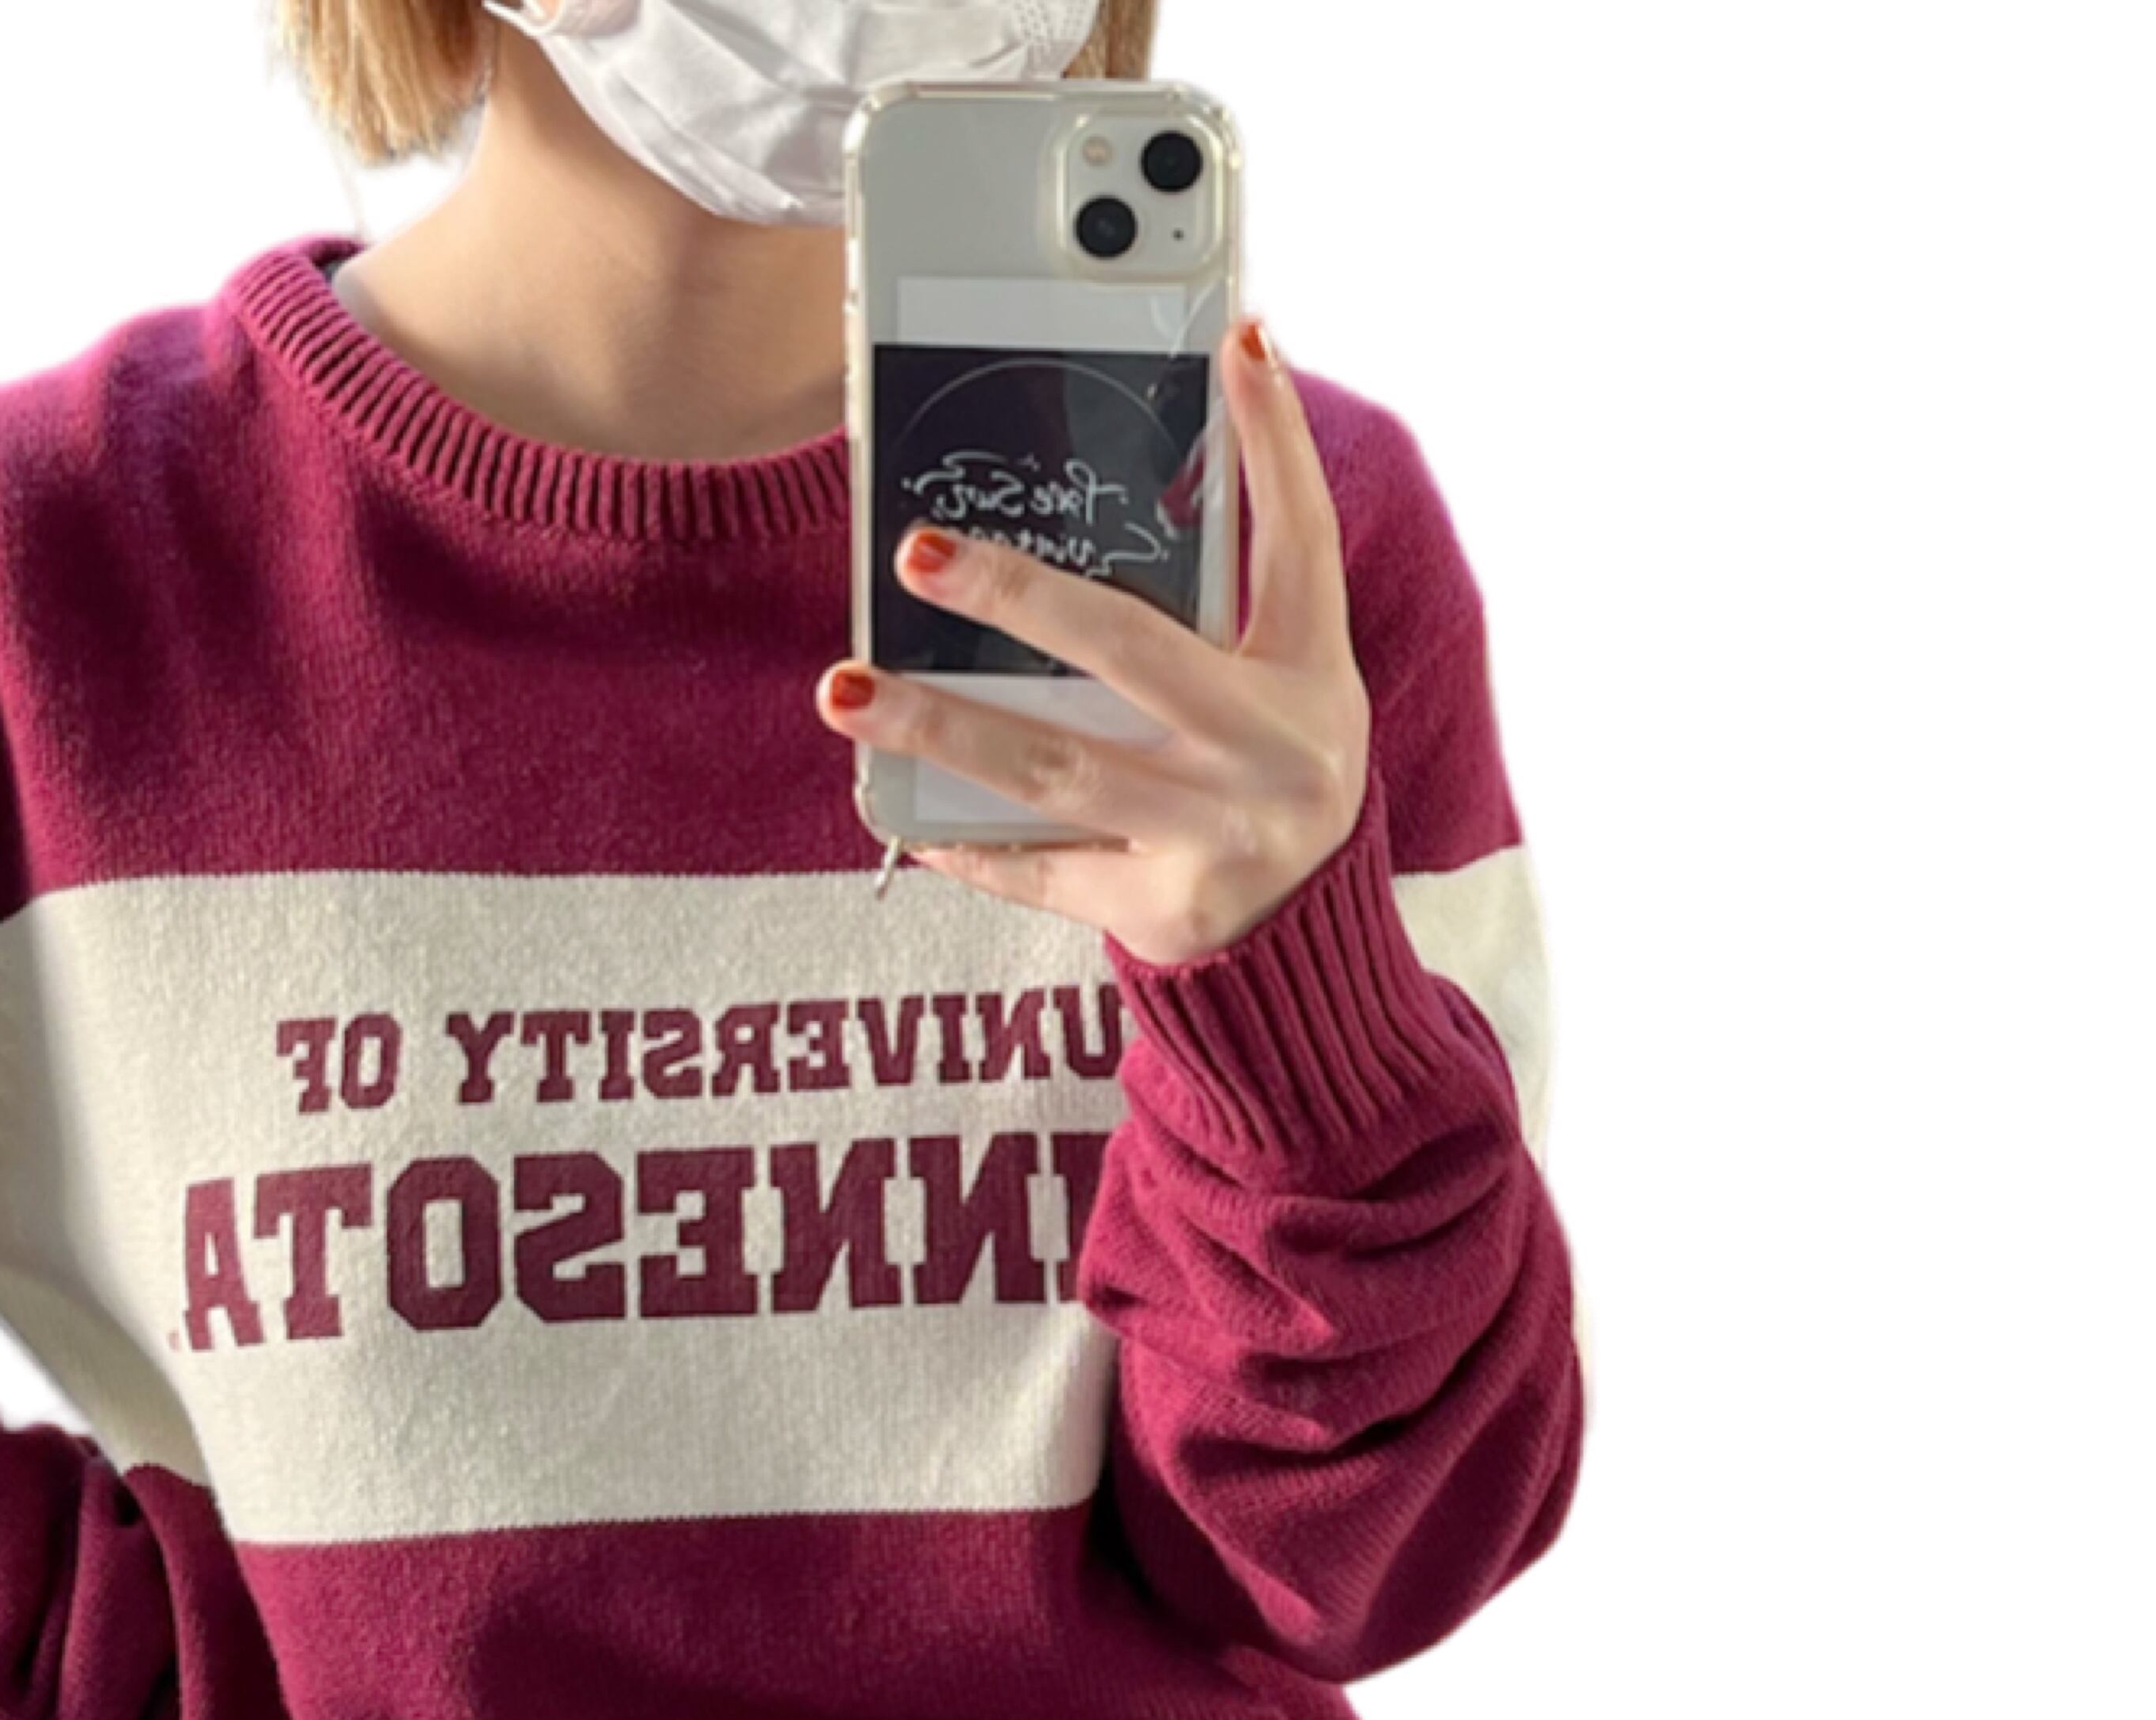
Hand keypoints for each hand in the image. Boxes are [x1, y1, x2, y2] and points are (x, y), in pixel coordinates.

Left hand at [813, 317, 1370, 966]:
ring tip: (845, 690)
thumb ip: (1230, 592)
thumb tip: (1143, 474)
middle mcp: (1270, 750)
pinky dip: (967, 841)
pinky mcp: (1160, 907)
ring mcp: (1215, 834)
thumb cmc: (1267, 779)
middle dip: (1018, 597)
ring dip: (942, 726)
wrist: (1301, 943)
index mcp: (1311, 674)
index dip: (1273, 440)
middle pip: (1131, 652)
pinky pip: (1043, 868)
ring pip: (1057, 766)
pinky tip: (893, 811)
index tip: (1237, 340)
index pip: (1298, 539)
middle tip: (916, 551)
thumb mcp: (1287, 683)